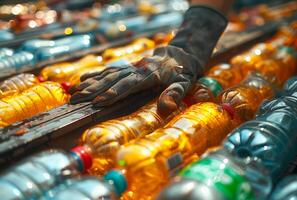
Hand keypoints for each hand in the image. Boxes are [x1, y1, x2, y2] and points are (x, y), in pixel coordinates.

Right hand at [70, 45, 201, 115]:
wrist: (179, 54)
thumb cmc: (182, 72)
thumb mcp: (184, 83)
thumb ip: (175, 94)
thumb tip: (167, 108)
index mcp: (149, 76)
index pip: (129, 85)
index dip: (114, 93)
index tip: (99, 101)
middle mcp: (136, 70)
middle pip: (112, 80)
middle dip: (93, 90)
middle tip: (77, 100)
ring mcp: (130, 67)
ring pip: (107, 75)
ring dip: (90, 83)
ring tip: (74, 92)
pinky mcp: (128, 67)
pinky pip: (109, 70)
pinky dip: (95, 74)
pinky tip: (82, 78)